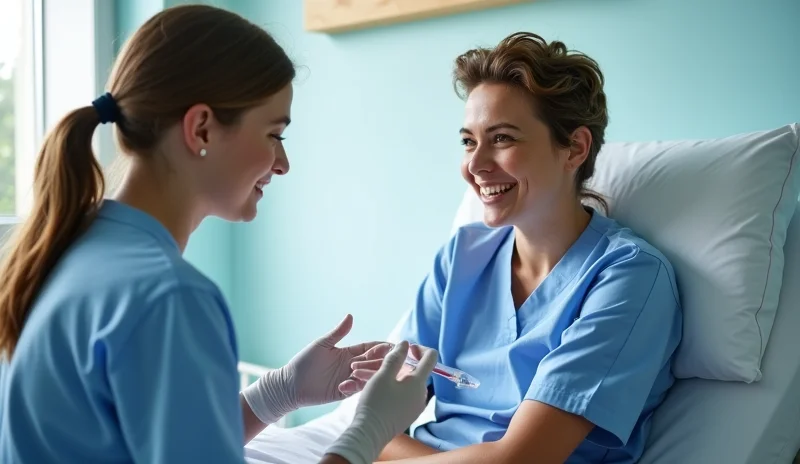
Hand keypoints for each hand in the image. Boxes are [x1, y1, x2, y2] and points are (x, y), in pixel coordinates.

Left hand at [241, 314, 381, 424]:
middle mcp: (351, 365)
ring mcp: (349, 379)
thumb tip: (350, 316)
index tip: (393, 345)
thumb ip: (338, 333)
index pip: (369, 348)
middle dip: (381, 360)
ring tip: (375, 371)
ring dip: (371, 373)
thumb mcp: (322, 345)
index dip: (381, 347)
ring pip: (367, 376)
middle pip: (372, 362)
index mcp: (348, 353)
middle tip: (391, 359)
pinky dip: (358, 384)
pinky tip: (354, 380)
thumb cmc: (304, 362)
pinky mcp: (344, 392)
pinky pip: (356, 388)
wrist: (291, 384)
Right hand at [326, 341, 437, 463]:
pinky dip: (389, 388)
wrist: (369, 435)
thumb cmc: (376, 403)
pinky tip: (371, 388)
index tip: (405, 348)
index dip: (419, 348)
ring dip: (387, 375)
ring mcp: (414, 407)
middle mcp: (421, 394)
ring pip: (403, 383)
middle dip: (395, 363)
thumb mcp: (383, 376)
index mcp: (419, 382)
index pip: (430, 357)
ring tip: (363, 376)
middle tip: (373, 363)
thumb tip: (405, 343)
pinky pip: (400, 395)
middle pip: (413, 371)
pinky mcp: (406, 415)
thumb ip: (395, 357)